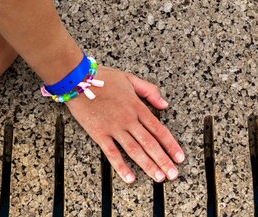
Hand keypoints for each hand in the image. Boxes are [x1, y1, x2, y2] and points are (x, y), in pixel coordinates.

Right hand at [65, 65, 184, 183]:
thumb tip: (165, 104)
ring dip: (148, 165)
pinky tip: (130, 178)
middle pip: (150, 143)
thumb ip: (150, 91)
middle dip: (163, 160)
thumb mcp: (131, 78)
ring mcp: (114, 128)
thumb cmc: (104, 78)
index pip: (159, 129)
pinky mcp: (99, 134)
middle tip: (173, 174)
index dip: (171, 145)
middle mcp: (128, 119)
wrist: (78, 80)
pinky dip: (121, 166)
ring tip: (159, 177)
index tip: (179, 157)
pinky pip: (112, 153)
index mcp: (137, 106)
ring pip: (135, 150)